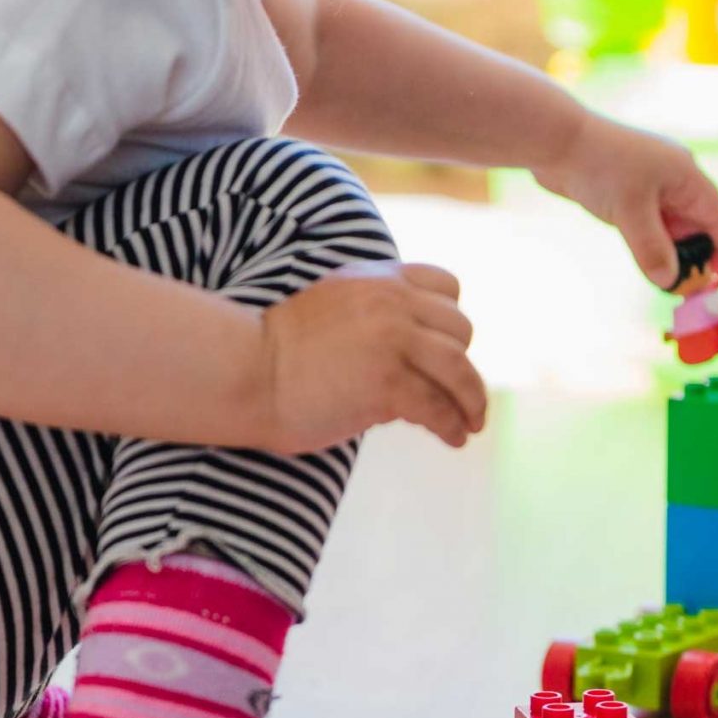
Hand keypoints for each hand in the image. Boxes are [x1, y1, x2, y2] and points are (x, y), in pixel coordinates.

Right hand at [255, 261, 485, 453]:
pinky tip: (453, 438)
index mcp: (376, 278)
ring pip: (459, 369)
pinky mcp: (387, 382)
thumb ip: (372, 313)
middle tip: (461, 393)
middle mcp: (390, 301)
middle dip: (463, 363)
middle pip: (460, 329)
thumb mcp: (331, 306)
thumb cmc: (278, 351)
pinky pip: (438, 406)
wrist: (246, 372)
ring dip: (472, 400)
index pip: (446, 285)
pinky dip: (452, 425)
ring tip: (471, 423)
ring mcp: (391, 340)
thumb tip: (412, 354)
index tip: (450, 349)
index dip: (452, 321)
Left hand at [533, 112, 717, 289]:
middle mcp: (671, 177)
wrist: (556, 140)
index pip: (716, 215)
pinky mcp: (625, 190)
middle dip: (697, 254)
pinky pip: (647, 222)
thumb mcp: (630, 211)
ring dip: (672, 251)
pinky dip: (652, 242)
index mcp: (685, 173)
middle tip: (698, 287)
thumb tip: (668, 281)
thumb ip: (651, 248)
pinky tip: (649, 260)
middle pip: (694, 222)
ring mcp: (647, 183)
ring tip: (674, 281)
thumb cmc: (600, 166)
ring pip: (669, 224)